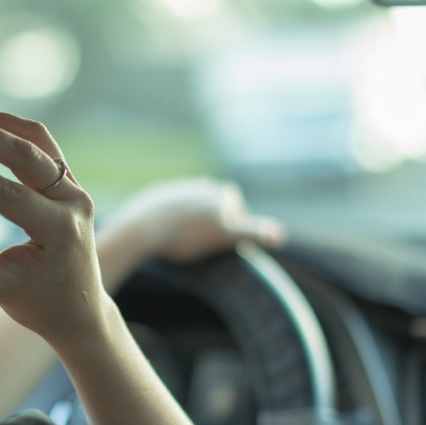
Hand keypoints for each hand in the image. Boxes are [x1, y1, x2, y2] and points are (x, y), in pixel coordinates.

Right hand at [0, 110, 106, 345]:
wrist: (79, 308)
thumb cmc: (40, 302)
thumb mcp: (1, 293)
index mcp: (60, 230)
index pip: (10, 193)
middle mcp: (73, 203)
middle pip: (28, 153)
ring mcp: (75, 189)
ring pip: (37, 139)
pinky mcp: (68, 183)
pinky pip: (41, 146)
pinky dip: (10, 132)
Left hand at [101, 178, 284, 267]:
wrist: (143, 230)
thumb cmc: (187, 237)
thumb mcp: (225, 238)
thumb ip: (254, 233)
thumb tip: (281, 234)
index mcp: (215, 193)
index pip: (233, 200)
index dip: (234, 217)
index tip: (229, 234)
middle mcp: (196, 186)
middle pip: (211, 198)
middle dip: (213, 213)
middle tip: (208, 237)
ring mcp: (173, 190)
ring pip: (189, 200)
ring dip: (191, 214)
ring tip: (187, 236)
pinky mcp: (152, 197)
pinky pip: (166, 206)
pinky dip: (170, 217)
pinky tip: (166, 233)